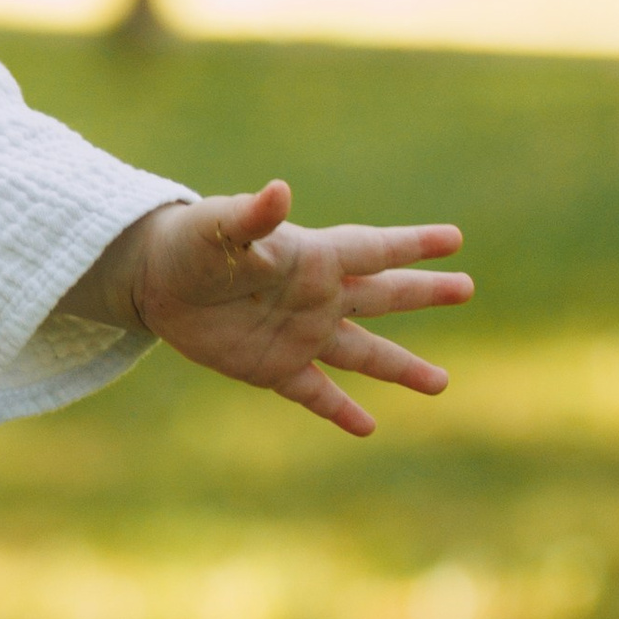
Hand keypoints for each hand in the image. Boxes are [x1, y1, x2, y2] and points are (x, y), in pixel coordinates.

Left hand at [125, 182, 470, 436]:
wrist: (152, 279)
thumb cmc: (189, 241)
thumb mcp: (219, 226)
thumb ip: (252, 216)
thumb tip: (279, 191)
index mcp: (312, 258)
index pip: (373, 249)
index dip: (412, 243)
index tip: (454, 239)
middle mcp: (316, 297)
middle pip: (382, 296)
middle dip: (423, 292)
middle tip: (466, 288)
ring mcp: (299, 334)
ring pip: (363, 353)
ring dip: (401, 368)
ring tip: (441, 384)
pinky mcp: (273, 367)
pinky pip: (316, 393)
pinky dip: (340, 410)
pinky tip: (368, 428)